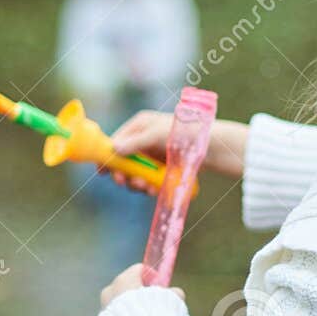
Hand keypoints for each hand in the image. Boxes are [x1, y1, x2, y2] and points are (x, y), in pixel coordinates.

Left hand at [100, 263, 183, 307]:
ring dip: (130, 310)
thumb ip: (173, 294)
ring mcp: (103, 310)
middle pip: (125, 286)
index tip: (160, 286)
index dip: (151, 277)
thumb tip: (176, 293)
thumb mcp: (171, 301)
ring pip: (118, 304)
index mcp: (124, 280)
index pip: (138, 269)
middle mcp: (109, 292)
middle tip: (153, 304)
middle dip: (137, 293)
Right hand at [107, 111, 250, 183]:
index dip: (108, 157)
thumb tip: (113, 149)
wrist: (214, 147)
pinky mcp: (162, 168)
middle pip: (123, 160)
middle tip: (125, 183)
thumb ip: (135, 143)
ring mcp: (152, 155)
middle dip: (124, 173)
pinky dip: (149, 187)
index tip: (103, 172)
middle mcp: (143, 139)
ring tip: (145, 188)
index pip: (115, 141)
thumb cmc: (185, 133)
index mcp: (139, 125)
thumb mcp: (157, 135)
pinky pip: (149, 180)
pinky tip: (154, 190)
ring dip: (137, 183)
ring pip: (135, 173)